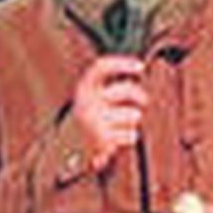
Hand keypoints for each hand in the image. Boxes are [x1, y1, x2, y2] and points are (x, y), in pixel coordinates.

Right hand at [72, 55, 147, 171]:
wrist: (68, 149)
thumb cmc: (89, 117)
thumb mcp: (92, 97)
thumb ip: (110, 85)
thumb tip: (138, 69)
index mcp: (84, 88)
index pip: (102, 67)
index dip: (122, 63)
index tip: (140, 66)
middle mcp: (87, 102)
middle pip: (125, 90)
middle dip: (139, 95)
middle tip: (144, 100)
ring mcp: (95, 121)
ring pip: (133, 115)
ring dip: (133, 119)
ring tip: (124, 123)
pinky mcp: (103, 139)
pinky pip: (131, 134)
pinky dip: (130, 136)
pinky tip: (119, 137)